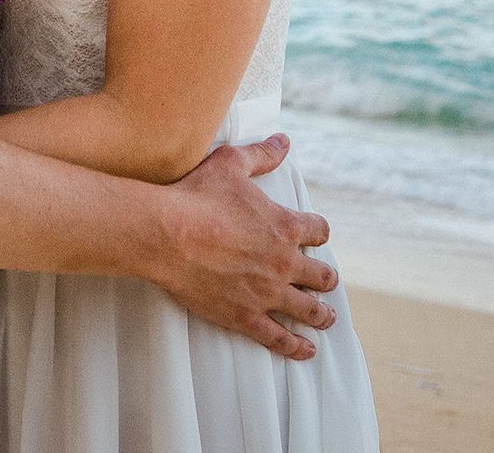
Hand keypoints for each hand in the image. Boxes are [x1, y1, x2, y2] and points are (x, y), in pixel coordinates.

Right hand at [150, 135, 339, 360]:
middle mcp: (283, 262)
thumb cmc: (196, 196)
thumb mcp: (231, 164)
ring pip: (308, 309)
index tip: (316, 236)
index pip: (318, 231)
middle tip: (326, 281)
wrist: (166, 234)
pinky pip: (278, 338)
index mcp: (285, 226)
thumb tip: (284, 142)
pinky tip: (306, 350)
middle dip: (325, 278)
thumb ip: (261, 155)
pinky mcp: (245, 316)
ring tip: (326, 318)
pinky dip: (295, 346)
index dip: (318, 232)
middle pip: (320, 275)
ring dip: (321, 314)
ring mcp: (267, 293)